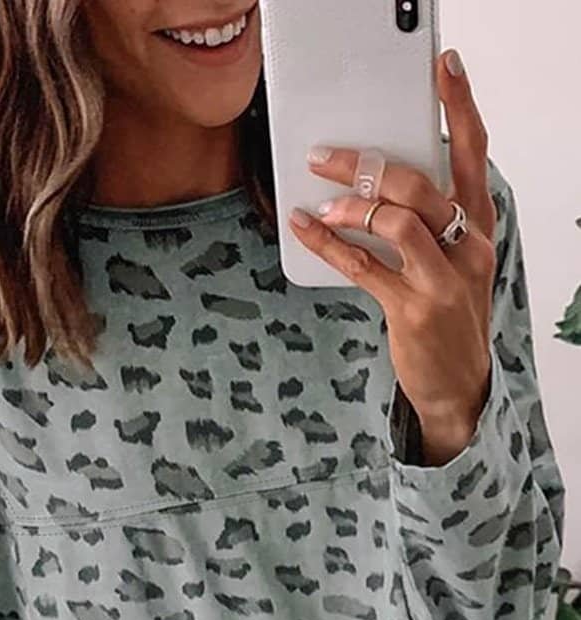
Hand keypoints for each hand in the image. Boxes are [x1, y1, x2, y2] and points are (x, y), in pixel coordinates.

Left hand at [289, 48, 496, 464]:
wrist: (459, 386)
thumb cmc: (449, 316)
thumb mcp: (453, 263)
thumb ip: (426, 225)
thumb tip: (370, 187)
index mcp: (479, 227)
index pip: (474, 154)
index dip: (460, 108)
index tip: (445, 69)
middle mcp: (468, 248)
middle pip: (420, 186)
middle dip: (367, 166)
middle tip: (326, 156)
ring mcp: (443, 280)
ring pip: (397, 223)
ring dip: (351, 209)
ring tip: (321, 207)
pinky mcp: (413, 310)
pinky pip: (364, 268)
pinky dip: (329, 246)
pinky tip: (305, 230)